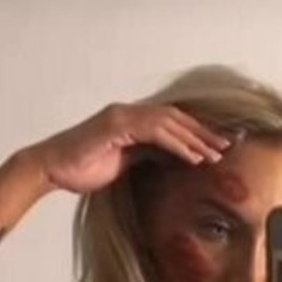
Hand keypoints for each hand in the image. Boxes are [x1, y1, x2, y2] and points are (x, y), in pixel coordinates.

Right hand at [32, 101, 232, 195]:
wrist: (51, 168)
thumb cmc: (82, 167)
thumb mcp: (123, 162)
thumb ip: (146, 155)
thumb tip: (171, 158)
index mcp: (130, 120)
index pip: (171, 122)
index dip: (197, 133)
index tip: (220, 147)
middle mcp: (128, 113)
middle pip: (176, 117)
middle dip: (204, 132)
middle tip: (230, 146)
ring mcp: (121, 116)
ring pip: (169, 122)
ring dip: (196, 138)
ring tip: (217, 155)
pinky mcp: (115, 126)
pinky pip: (154, 132)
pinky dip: (177, 144)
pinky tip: (194, 157)